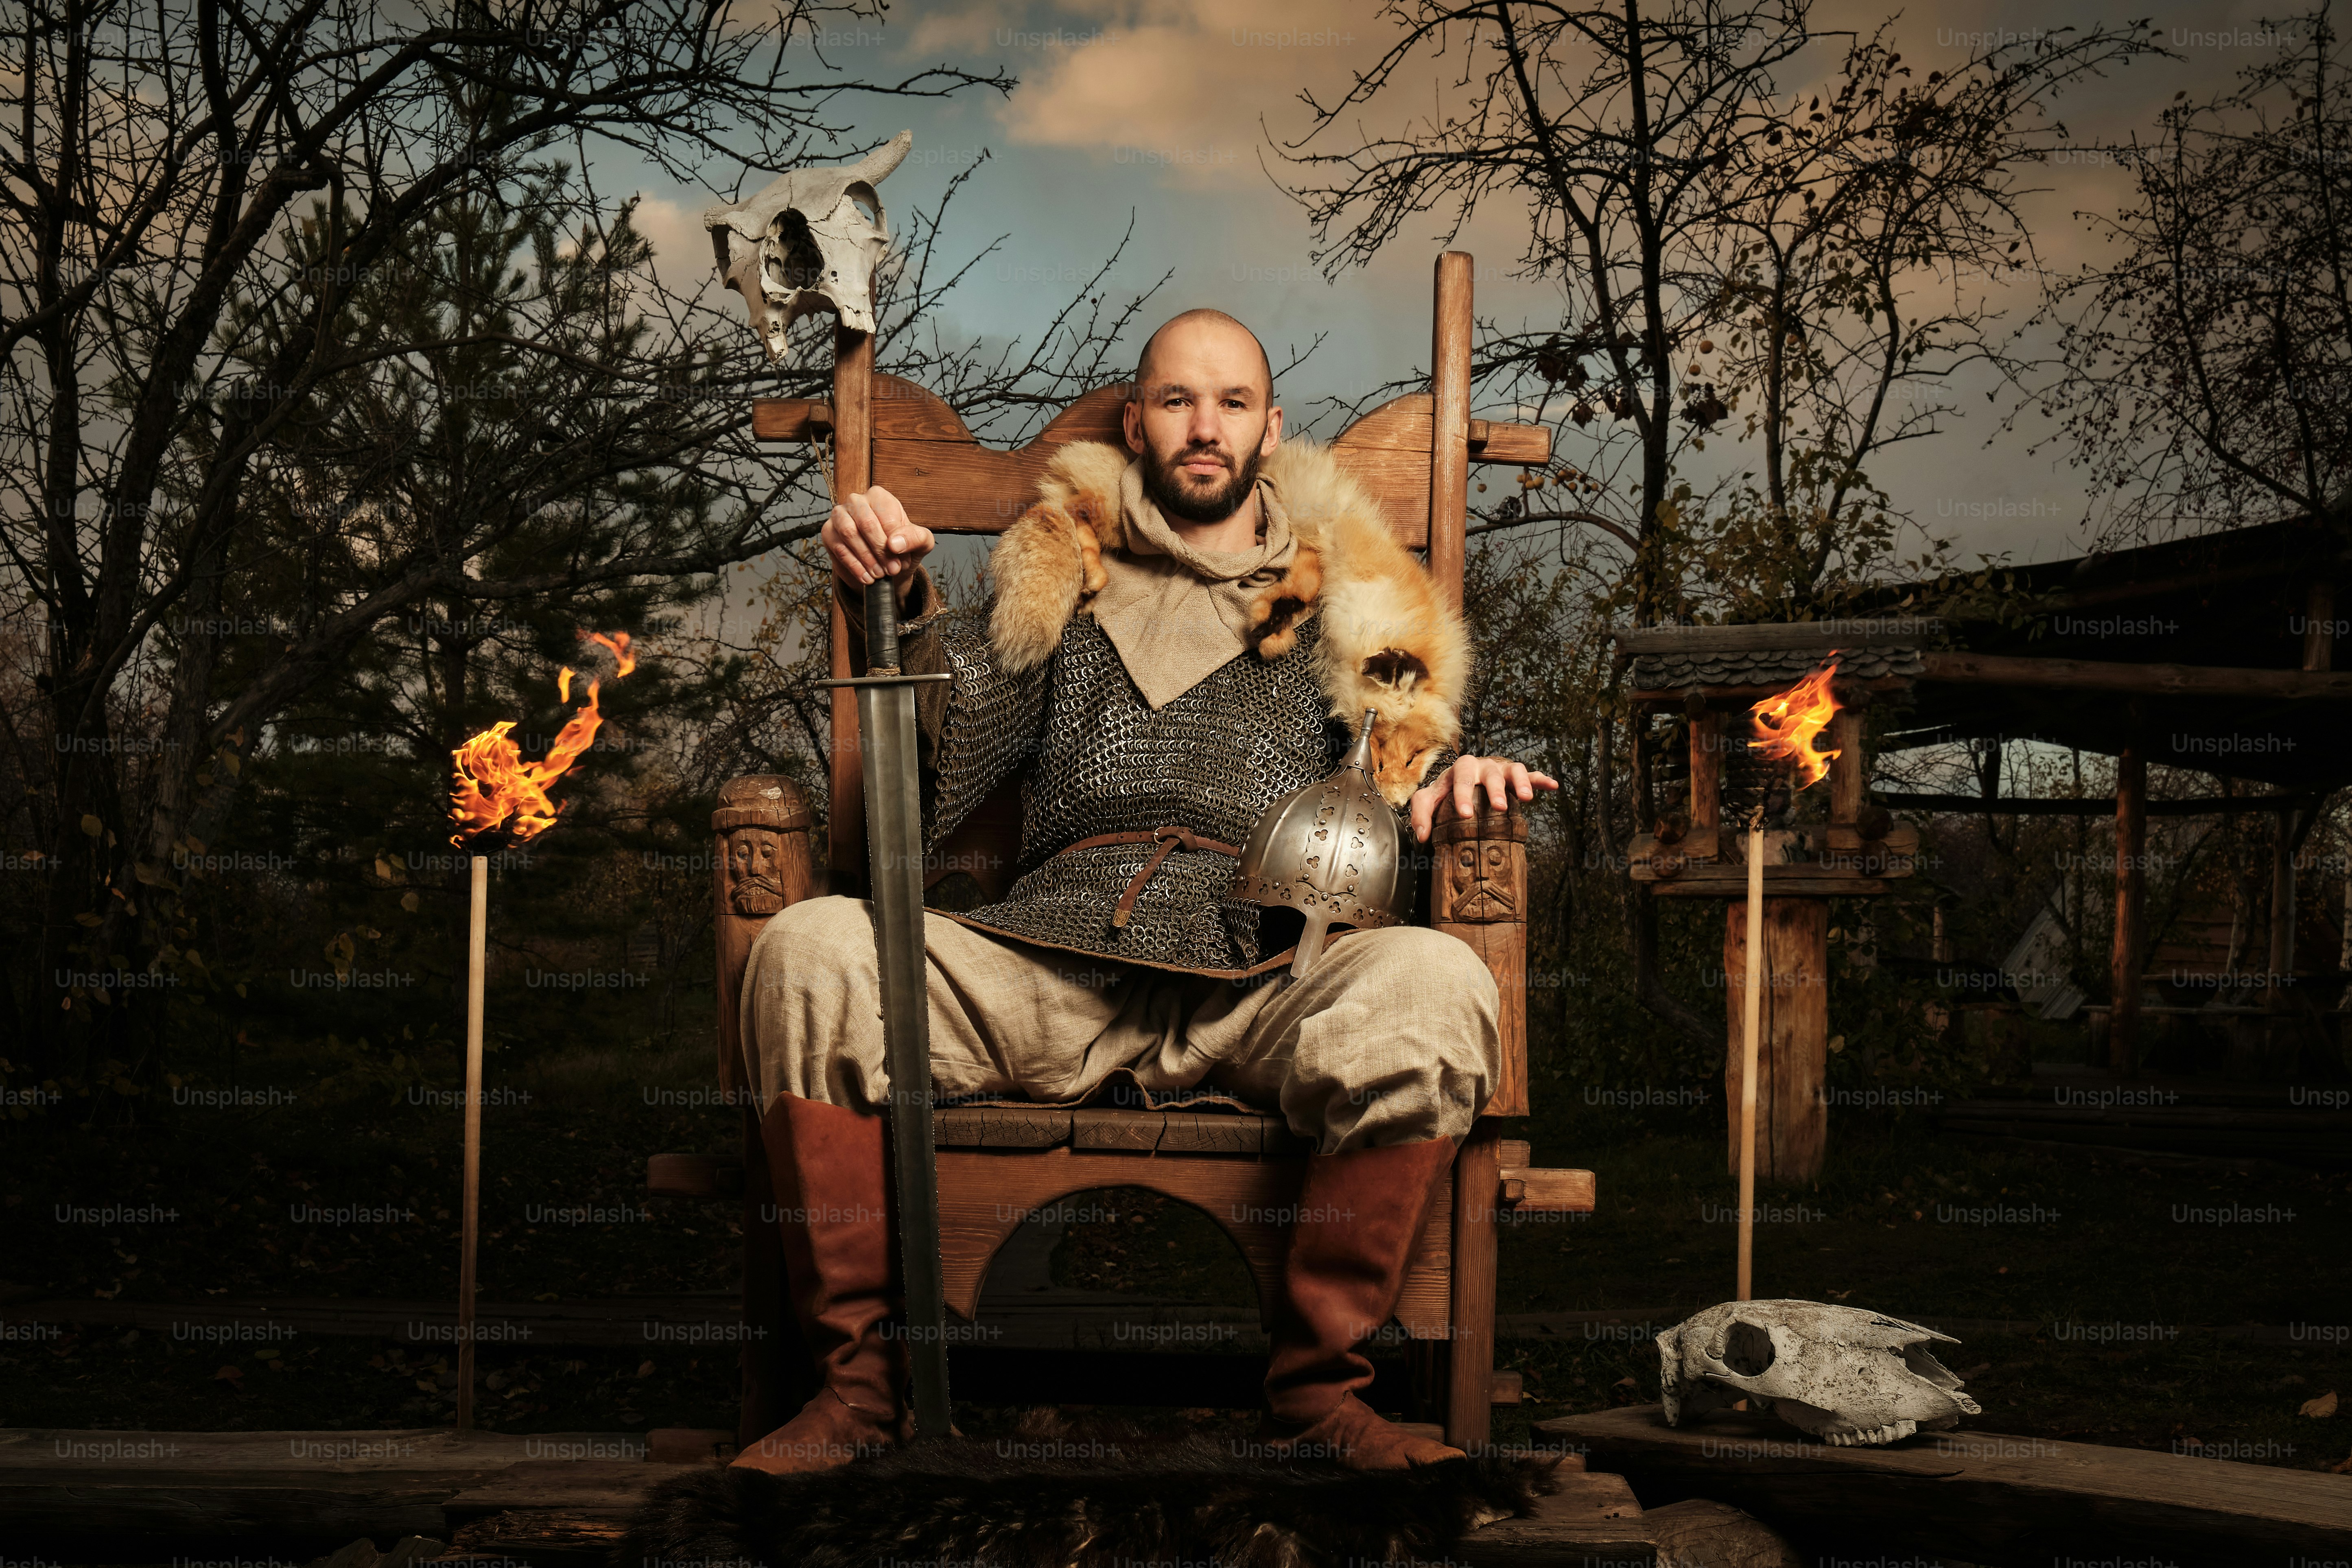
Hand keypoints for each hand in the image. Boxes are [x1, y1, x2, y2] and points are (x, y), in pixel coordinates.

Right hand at [822, 485, 933, 601]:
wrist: (883, 564)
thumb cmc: (901, 547)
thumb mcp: (920, 543)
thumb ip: (915, 538)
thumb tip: (895, 543)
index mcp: (880, 497)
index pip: (887, 517)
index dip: (895, 542)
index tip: (902, 562)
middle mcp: (857, 501)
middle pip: (867, 523)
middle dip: (880, 551)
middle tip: (891, 570)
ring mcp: (839, 515)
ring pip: (849, 534)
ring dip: (867, 558)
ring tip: (880, 574)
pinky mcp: (828, 532)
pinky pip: (839, 548)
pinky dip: (855, 566)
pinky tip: (867, 577)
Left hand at [1409, 755, 1558, 842]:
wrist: (1463, 776)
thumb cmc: (1446, 791)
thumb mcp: (1430, 799)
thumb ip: (1421, 813)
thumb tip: (1422, 836)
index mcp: (1459, 771)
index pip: (1459, 780)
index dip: (1462, 795)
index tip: (1465, 814)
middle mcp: (1481, 767)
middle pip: (1488, 772)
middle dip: (1494, 789)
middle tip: (1499, 808)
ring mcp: (1499, 769)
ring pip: (1512, 769)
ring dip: (1520, 782)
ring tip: (1527, 798)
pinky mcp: (1514, 775)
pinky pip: (1530, 774)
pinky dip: (1540, 779)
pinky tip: (1552, 786)